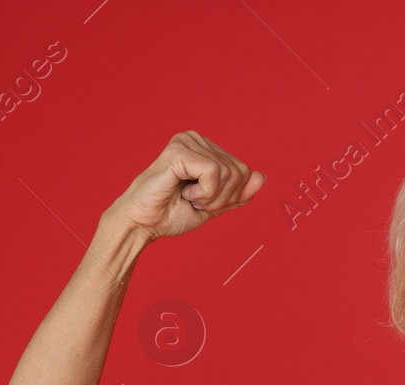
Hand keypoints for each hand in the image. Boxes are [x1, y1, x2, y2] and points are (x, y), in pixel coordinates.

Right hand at [107, 130, 264, 241]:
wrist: (143, 224)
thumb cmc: (171, 214)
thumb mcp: (214, 204)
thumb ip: (238, 193)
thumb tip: (262, 177)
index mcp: (205, 147)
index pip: (244, 171)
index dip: (231, 196)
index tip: (203, 201)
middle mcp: (196, 138)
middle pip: (240, 171)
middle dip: (222, 197)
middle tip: (194, 201)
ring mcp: (187, 141)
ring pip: (228, 173)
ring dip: (210, 197)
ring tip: (186, 197)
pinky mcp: (179, 150)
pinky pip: (213, 173)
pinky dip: (203, 192)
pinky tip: (182, 192)